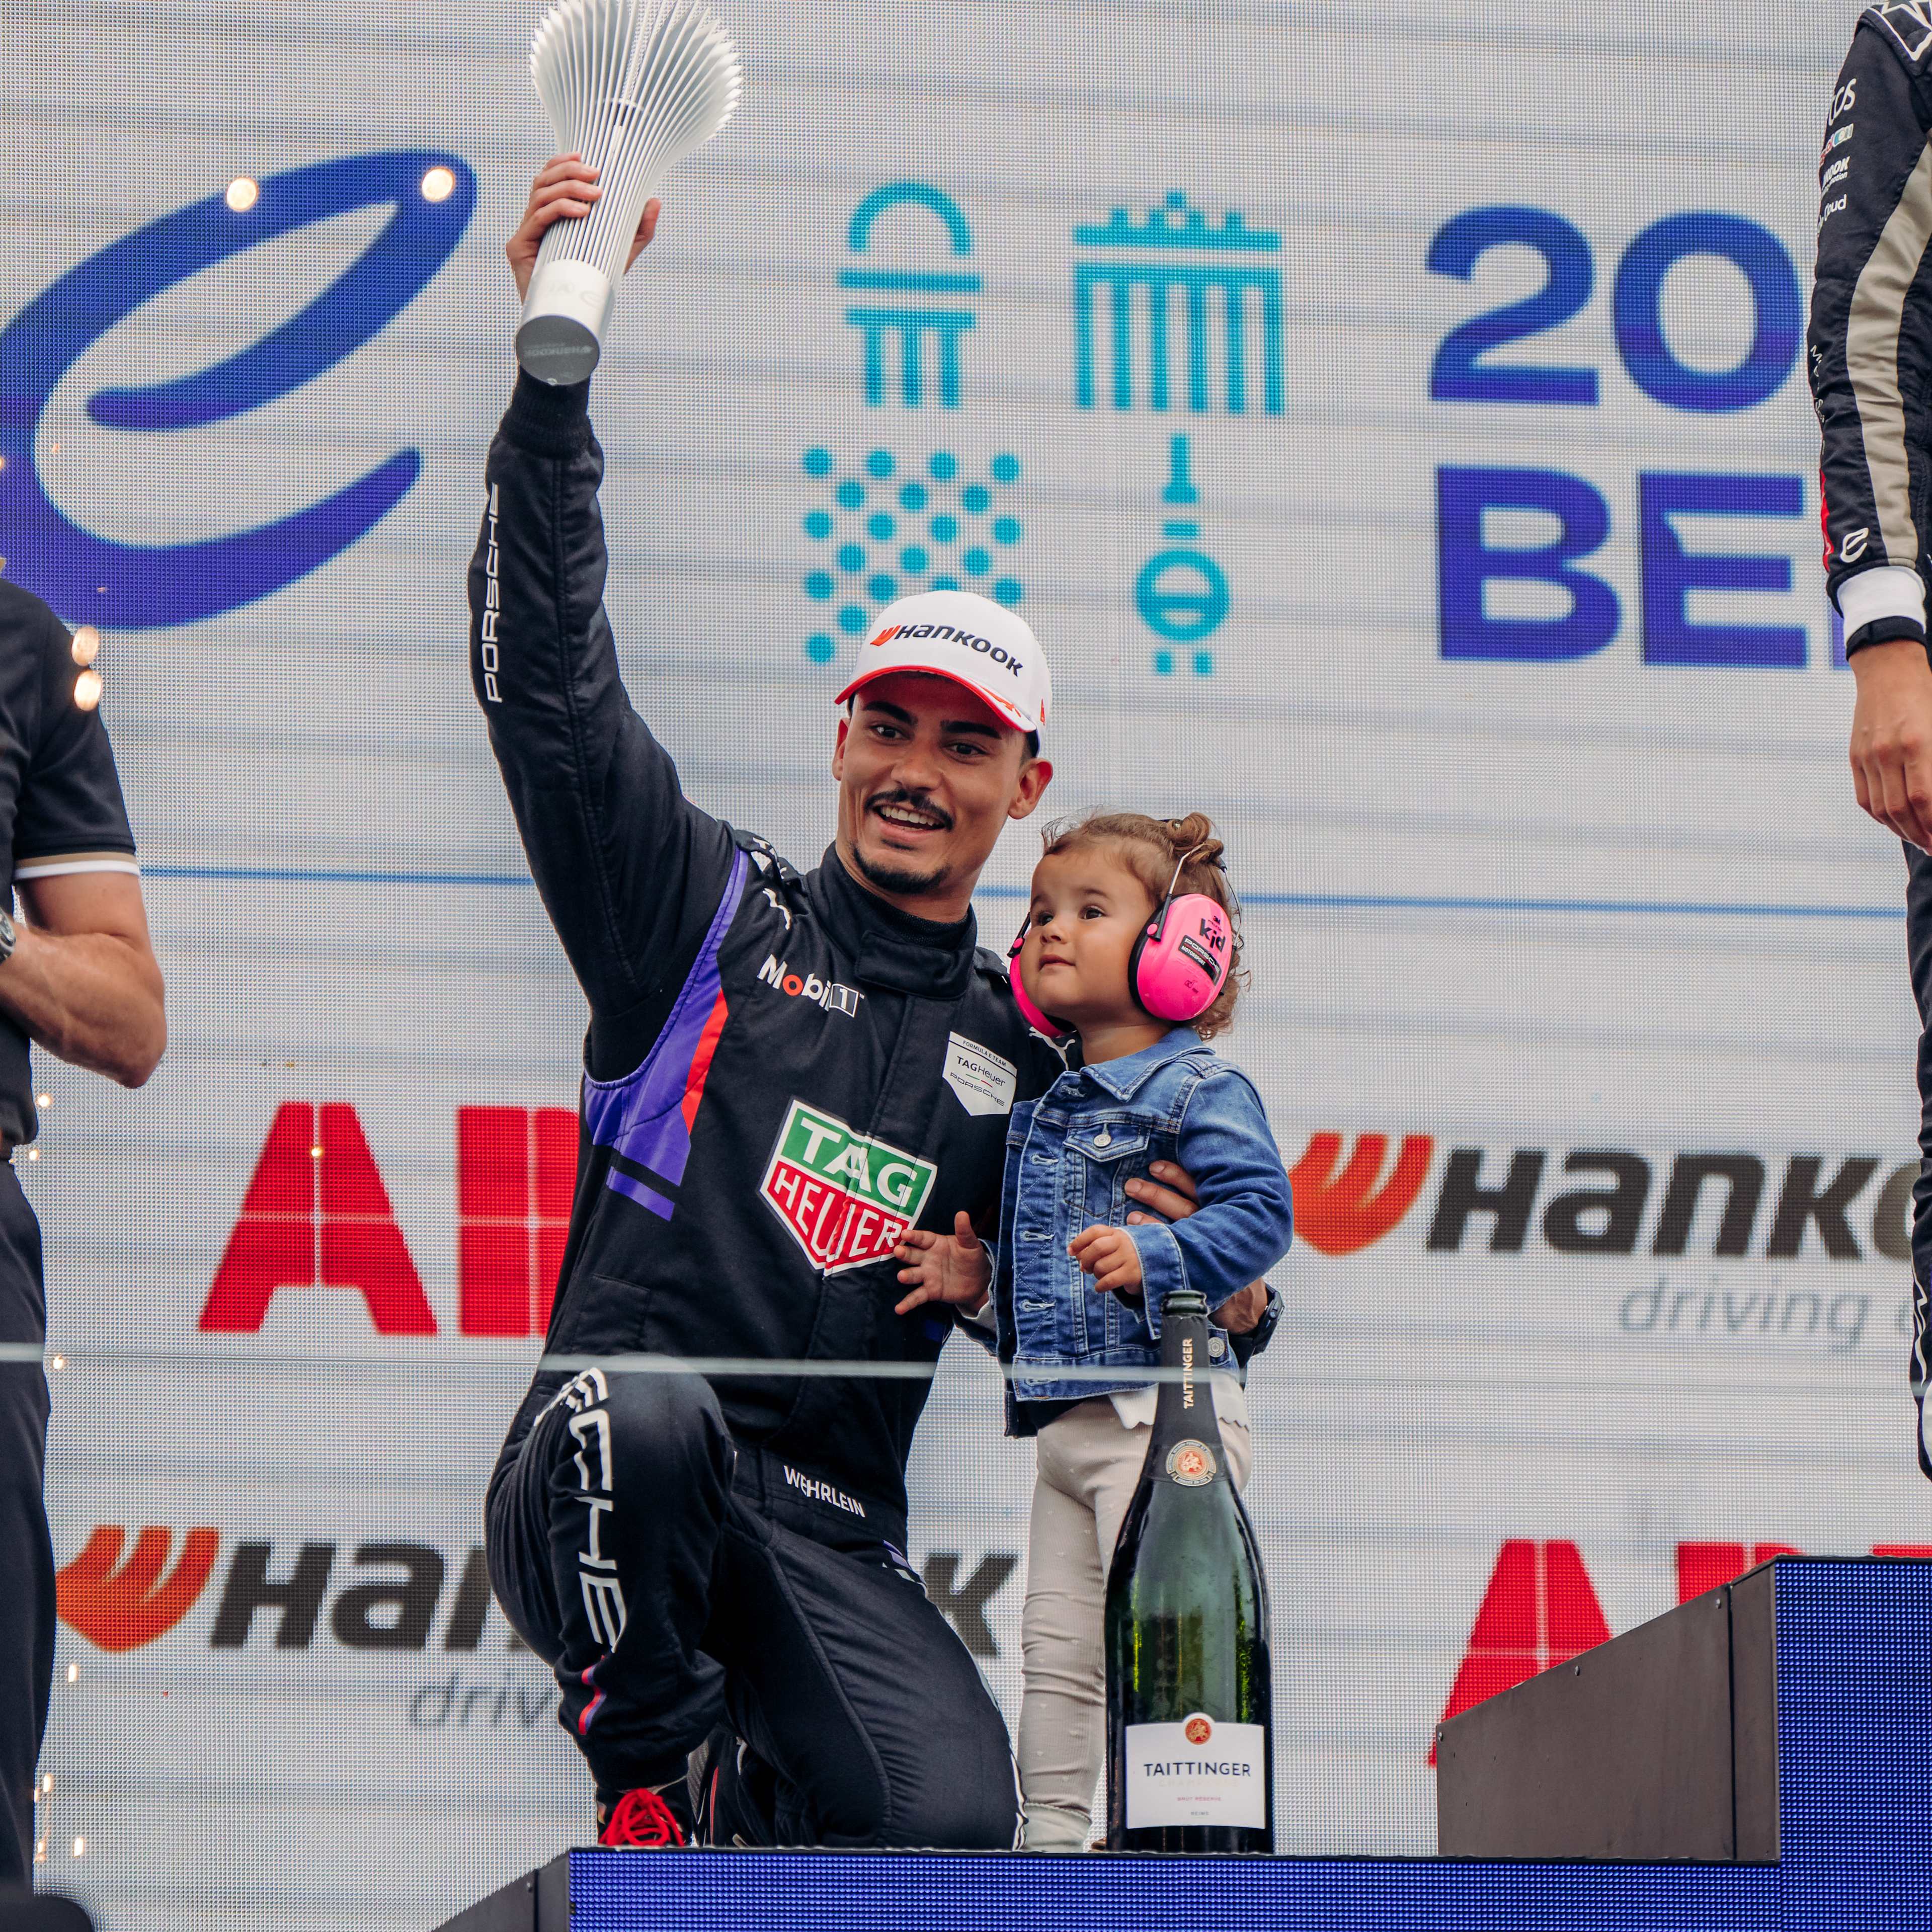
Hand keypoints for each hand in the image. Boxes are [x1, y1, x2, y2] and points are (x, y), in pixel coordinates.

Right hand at [507, 156, 660, 301]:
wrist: (570, 321)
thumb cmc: (591, 287)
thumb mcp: (621, 254)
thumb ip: (638, 230)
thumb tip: (655, 202)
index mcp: (551, 217)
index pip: (551, 178)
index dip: (563, 163)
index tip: (586, 157)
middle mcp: (535, 221)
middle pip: (544, 180)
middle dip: (570, 171)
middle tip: (596, 174)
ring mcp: (525, 233)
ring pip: (540, 194)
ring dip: (568, 188)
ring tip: (595, 194)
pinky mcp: (518, 247)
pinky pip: (538, 217)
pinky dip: (560, 209)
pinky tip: (582, 212)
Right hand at [893, 1211, 990, 1316]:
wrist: (979, 1280)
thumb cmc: (971, 1257)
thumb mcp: (970, 1243)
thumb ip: (964, 1231)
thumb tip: (962, 1214)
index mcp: (935, 1243)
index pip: (922, 1238)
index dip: (913, 1236)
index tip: (904, 1233)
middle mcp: (927, 1258)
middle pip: (913, 1255)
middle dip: (904, 1253)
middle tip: (897, 1251)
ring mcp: (927, 1275)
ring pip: (913, 1275)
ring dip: (906, 1276)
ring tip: (901, 1277)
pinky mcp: (930, 1291)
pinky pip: (917, 1297)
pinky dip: (907, 1303)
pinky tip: (899, 1309)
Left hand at [1069, 1223, 1142, 1293]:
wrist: (1156, 1266)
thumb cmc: (1127, 1256)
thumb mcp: (1115, 1245)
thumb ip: (1096, 1245)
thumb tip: (1077, 1255)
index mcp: (1118, 1233)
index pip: (1095, 1231)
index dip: (1079, 1241)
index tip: (1070, 1252)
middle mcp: (1125, 1242)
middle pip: (1096, 1248)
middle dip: (1086, 1260)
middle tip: (1085, 1268)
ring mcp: (1130, 1257)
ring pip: (1101, 1266)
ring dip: (1095, 1275)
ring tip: (1100, 1276)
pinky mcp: (1133, 1274)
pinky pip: (1109, 1280)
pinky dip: (1100, 1286)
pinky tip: (1100, 1287)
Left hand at [1120, 1160, 1266, 1326]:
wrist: (1245, 1297)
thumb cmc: (1228, 1252)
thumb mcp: (1226, 1223)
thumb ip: (1208, 1204)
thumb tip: (1196, 1174)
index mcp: (1221, 1213)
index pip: (1197, 1189)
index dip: (1175, 1177)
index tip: (1154, 1166)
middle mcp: (1214, 1229)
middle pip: (1182, 1208)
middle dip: (1156, 1195)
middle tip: (1131, 1185)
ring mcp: (1206, 1251)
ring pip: (1176, 1233)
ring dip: (1150, 1223)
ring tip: (1130, 1216)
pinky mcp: (1198, 1272)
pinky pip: (1174, 1259)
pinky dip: (1154, 1251)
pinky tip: (1139, 1244)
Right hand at [1850, 635, 1931, 850]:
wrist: (1888, 670)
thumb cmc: (1926, 694)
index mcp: (1915, 742)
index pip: (1923, 799)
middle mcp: (1887, 752)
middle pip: (1900, 810)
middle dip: (1920, 834)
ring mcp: (1867, 756)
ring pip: (1881, 808)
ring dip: (1901, 830)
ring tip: (1918, 839)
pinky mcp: (1855, 758)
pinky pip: (1865, 798)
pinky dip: (1880, 816)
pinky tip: (1896, 823)